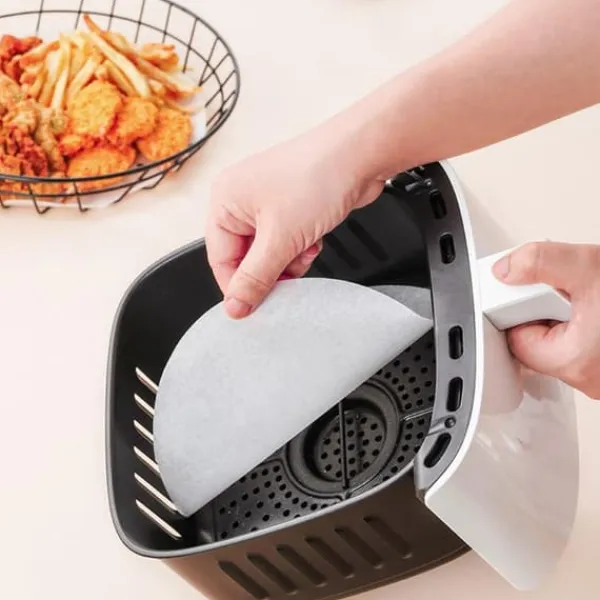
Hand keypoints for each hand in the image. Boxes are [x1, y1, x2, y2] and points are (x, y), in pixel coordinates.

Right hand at [206, 124, 384, 318]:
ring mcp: (268, 201)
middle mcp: (241, 199)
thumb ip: (255, 278)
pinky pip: (287, 241)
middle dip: (271, 270)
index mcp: (224, 201)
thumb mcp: (280, 239)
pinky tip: (314, 240)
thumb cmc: (317, 177)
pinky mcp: (292, 206)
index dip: (239, 287)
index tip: (255, 308)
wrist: (360, 155)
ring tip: (305, 249)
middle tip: (289, 279)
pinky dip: (301, 247)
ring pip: (270, 252)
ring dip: (289, 260)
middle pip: (246, 257)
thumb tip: (235, 306)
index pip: (220, 259)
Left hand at [493, 241, 599, 398]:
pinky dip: (588, 330)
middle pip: (538, 344)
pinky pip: (586, 350)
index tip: (532, 294)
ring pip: (564, 346)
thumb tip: (505, 269)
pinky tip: (596, 311)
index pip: (515, 338)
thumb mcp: (589, 266)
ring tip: (588, 300)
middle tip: (566, 293)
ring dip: (568, 321)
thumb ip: (541, 261)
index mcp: (572, 362)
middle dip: (546, 314)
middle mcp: (588, 381)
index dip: (519, 310)